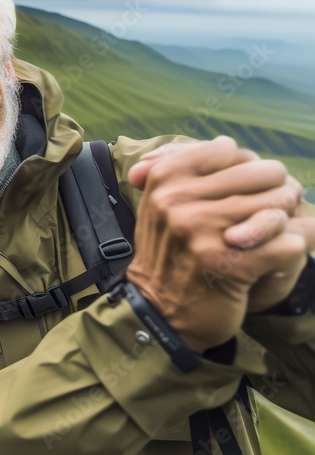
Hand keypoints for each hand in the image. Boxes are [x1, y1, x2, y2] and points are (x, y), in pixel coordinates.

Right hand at [125, 137, 302, 350]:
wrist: (160, 313)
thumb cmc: (170, 255)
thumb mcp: (163, 206)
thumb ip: (189, 171)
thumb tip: (225, 141)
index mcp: (165, 180)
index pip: (229, 149)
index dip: (246, 167)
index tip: (243, 190)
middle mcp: (180, 201)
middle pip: (263, 173)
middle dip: (277, 191)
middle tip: (274, 210)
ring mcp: (203, 232)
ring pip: (279, 204)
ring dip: (286, 221)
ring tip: (275, 233)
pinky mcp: (230, 264)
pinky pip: (288, 241)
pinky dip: (293, 247)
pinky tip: (278, 255)